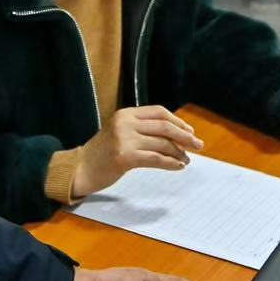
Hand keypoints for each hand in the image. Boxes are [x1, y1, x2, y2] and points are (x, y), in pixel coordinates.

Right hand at [72, 105, 202, 198]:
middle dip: (185, 136)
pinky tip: (177, 167)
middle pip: (164, 126)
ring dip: (179, 153)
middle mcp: (125, 123)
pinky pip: (156, 158)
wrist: (81, 168)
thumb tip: (174, 135)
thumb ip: (141, 129)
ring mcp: (124, 139)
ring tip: (186, 160)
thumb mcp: (120, 132)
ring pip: (162, 144)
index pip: (159, 112)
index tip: (189, 131)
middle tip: (198, 145)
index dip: (177, 121)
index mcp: (125, 113)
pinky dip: (170, 163)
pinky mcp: (125, 157)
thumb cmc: (103, 153)